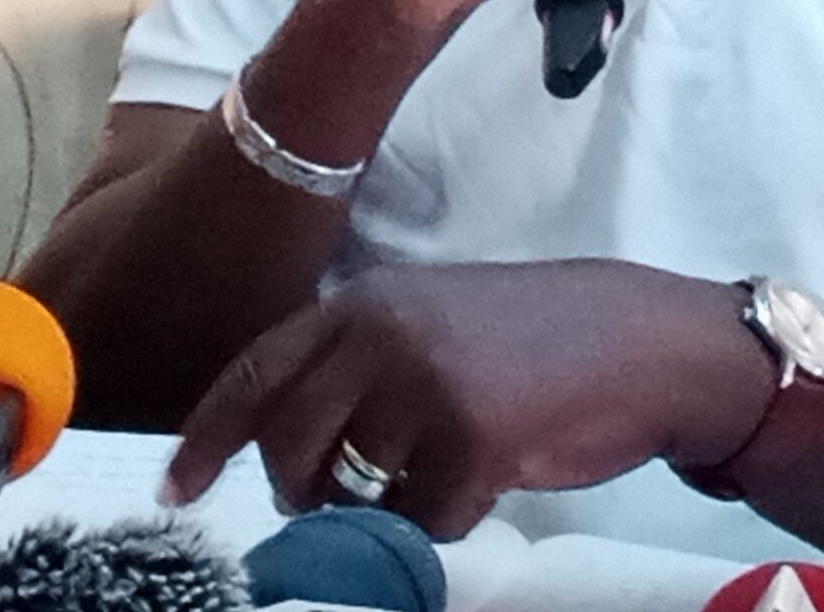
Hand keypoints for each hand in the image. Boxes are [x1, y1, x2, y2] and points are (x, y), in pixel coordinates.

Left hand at [162, 261, 768, 539]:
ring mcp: (425, 386)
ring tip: (442, 470)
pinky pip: (424, 521)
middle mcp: (383, 337)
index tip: (177, 491)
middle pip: (288, 449)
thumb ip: (360, 363)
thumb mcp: (434, 321)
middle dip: (307, 493)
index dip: (208, 439)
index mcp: (367, 303)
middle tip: (352, 497)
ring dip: (388, 507)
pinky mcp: (471, 439)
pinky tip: (493, 475)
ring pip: (352, 494)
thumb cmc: (543, 337)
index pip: (255, 373)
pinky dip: (452, 518)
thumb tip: (287, 445)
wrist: (646, 341)